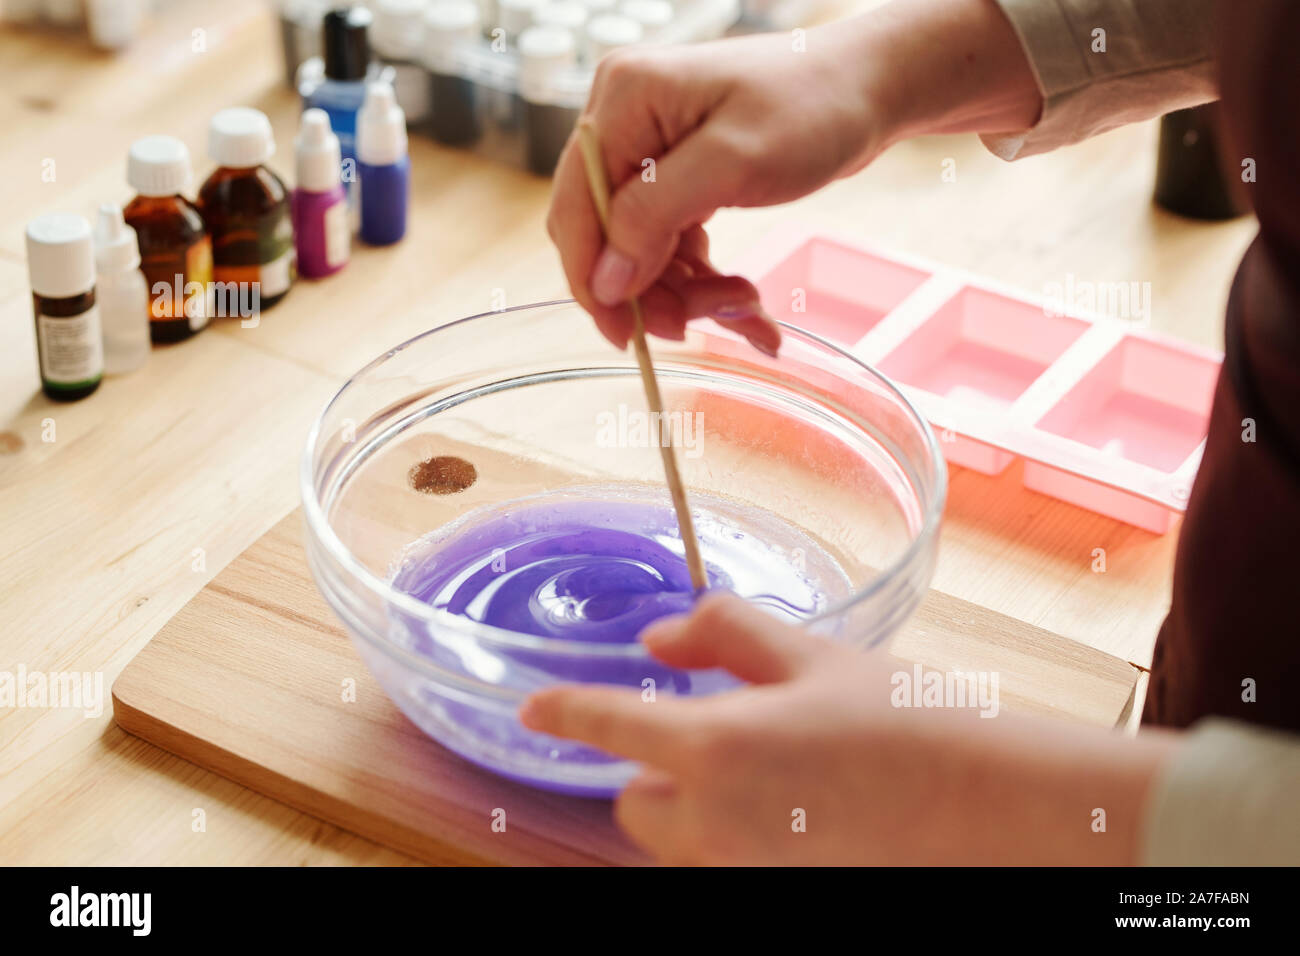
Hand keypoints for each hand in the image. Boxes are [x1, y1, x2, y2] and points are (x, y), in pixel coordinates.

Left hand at [521, 592, 964, 864]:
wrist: (987, 806)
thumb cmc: (903, 721)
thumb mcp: (811, 655)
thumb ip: (722, 633)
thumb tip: (658, 639)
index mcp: (713, 749)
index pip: (608, 726)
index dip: (564, 712)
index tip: (535, 708)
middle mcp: (714, 823)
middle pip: (636, 804)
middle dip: (659, 771)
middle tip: (727, 739)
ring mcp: (742, 871)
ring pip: (679, 839)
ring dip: (697, 807)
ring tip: (776, 778)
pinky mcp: (771, 892)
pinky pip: (724, 861)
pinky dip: (737, 837)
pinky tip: (800, 812)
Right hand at [546, 1, 1043, 355]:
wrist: (870, 89)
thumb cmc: (813, 106)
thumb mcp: (734, 162)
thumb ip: (655, 215)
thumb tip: (604, 278)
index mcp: (622, 102)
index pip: (575, 209)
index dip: (595, 279)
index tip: (626, 335)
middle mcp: (625, 124)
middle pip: (605, 237)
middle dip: (653, 290)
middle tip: (704, 324)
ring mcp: (650, 152)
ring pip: (642, 253)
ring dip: (688, 293)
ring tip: (748, 306)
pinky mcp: (678, 176)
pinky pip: (672, 246)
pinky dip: (705, 281)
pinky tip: (748, 302)